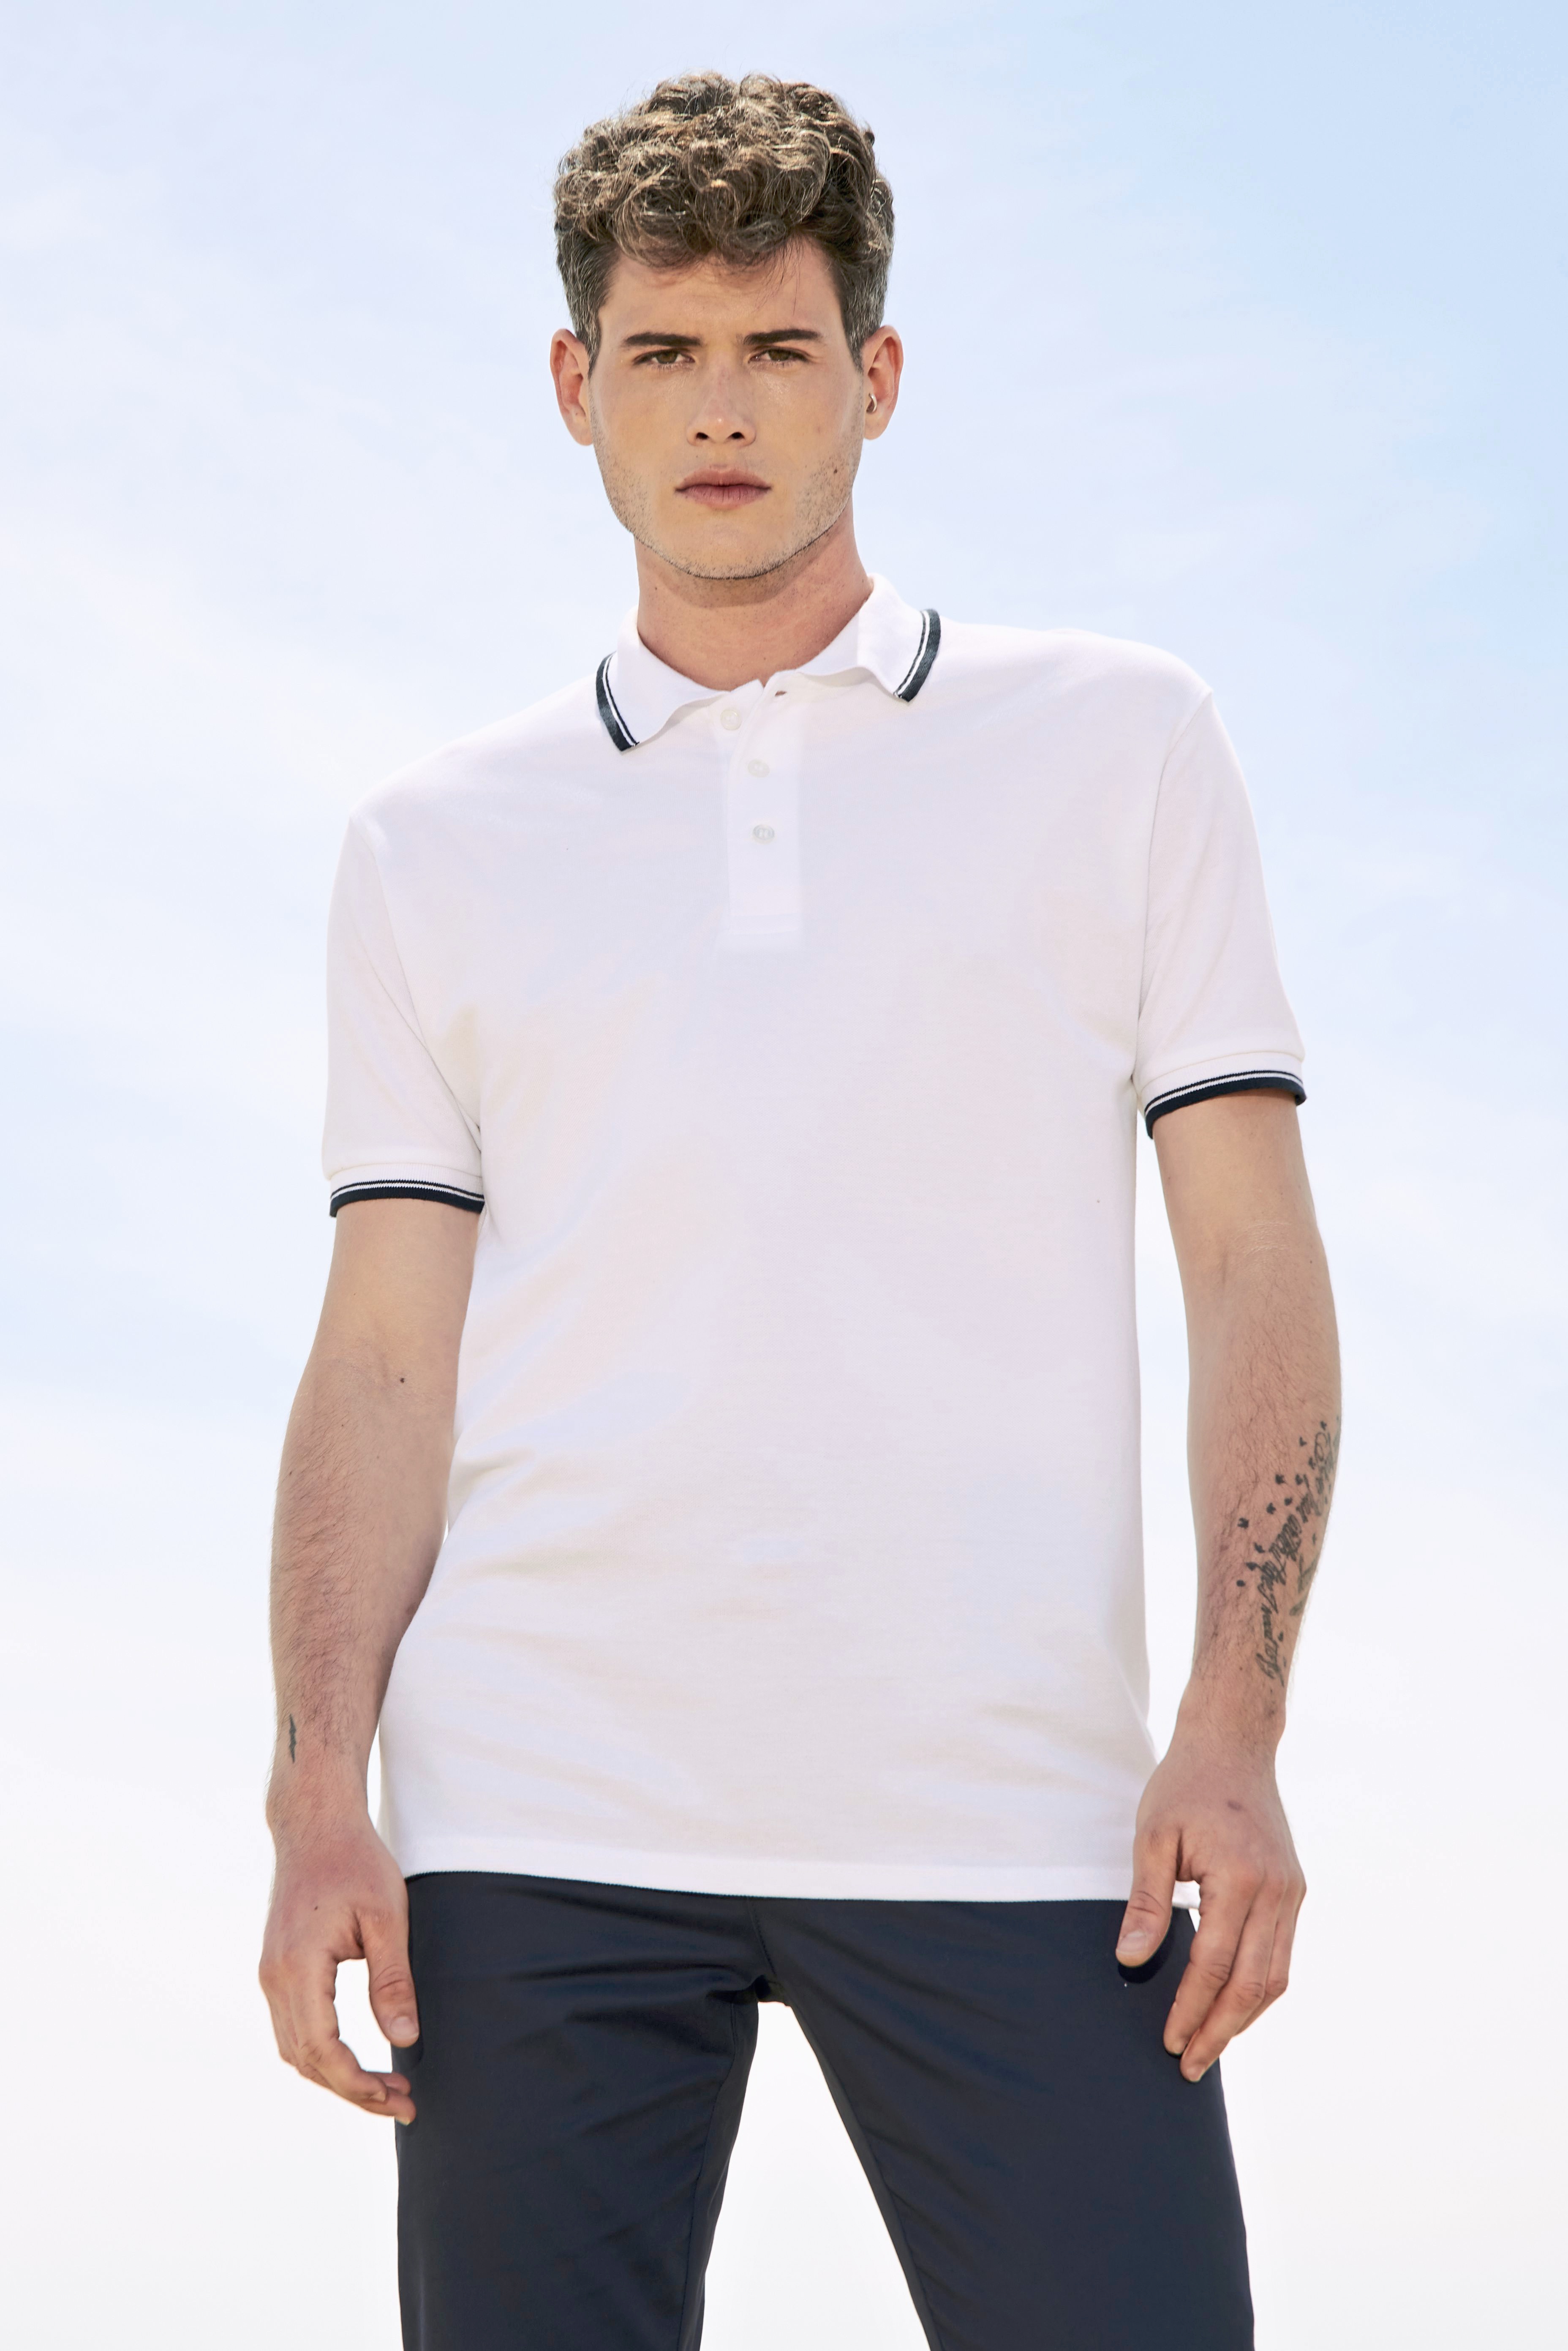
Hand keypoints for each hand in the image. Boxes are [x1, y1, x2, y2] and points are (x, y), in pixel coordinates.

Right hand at [259, 1811, 419, 2119]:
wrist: (314, 1823)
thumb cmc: (355, 1861)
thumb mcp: (387, 1916)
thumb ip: (392, 1981)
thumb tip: (404, 2041)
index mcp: (298, 1968)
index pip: (323, 2051)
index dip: (360, 2085)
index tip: (400, 2098)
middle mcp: (274, 1979)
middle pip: (306, 2061)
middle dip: (353, 2091)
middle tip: (403, 2103)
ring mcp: (270, 1975)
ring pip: (295, 2050)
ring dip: (337, 2076)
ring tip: (386, 2089)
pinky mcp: (277, 1969)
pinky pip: (294, 2028)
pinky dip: (323, 2053)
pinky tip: (357, 2059)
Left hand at [1115, 1724, 1304, 2081]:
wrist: (1232, 1745)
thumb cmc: (1186, 1785)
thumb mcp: (1153, 1836)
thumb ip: (1146, 1901)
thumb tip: (1131, 1960)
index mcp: (1241, 1877)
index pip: (1214, 1965)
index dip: (1191, 2009)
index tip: (1169, 2041)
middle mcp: (1277, 1891)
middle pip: (1253, 1985)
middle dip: (1220, 2031)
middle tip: (1190, 2065)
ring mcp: (1292, 1893)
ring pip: (1276, 1978)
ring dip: (1243, 2019)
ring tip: (1209, 2046)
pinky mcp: (1294, 1891)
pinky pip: (1281, 1955)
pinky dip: (1258, 1989)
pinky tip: (1231, 2005)